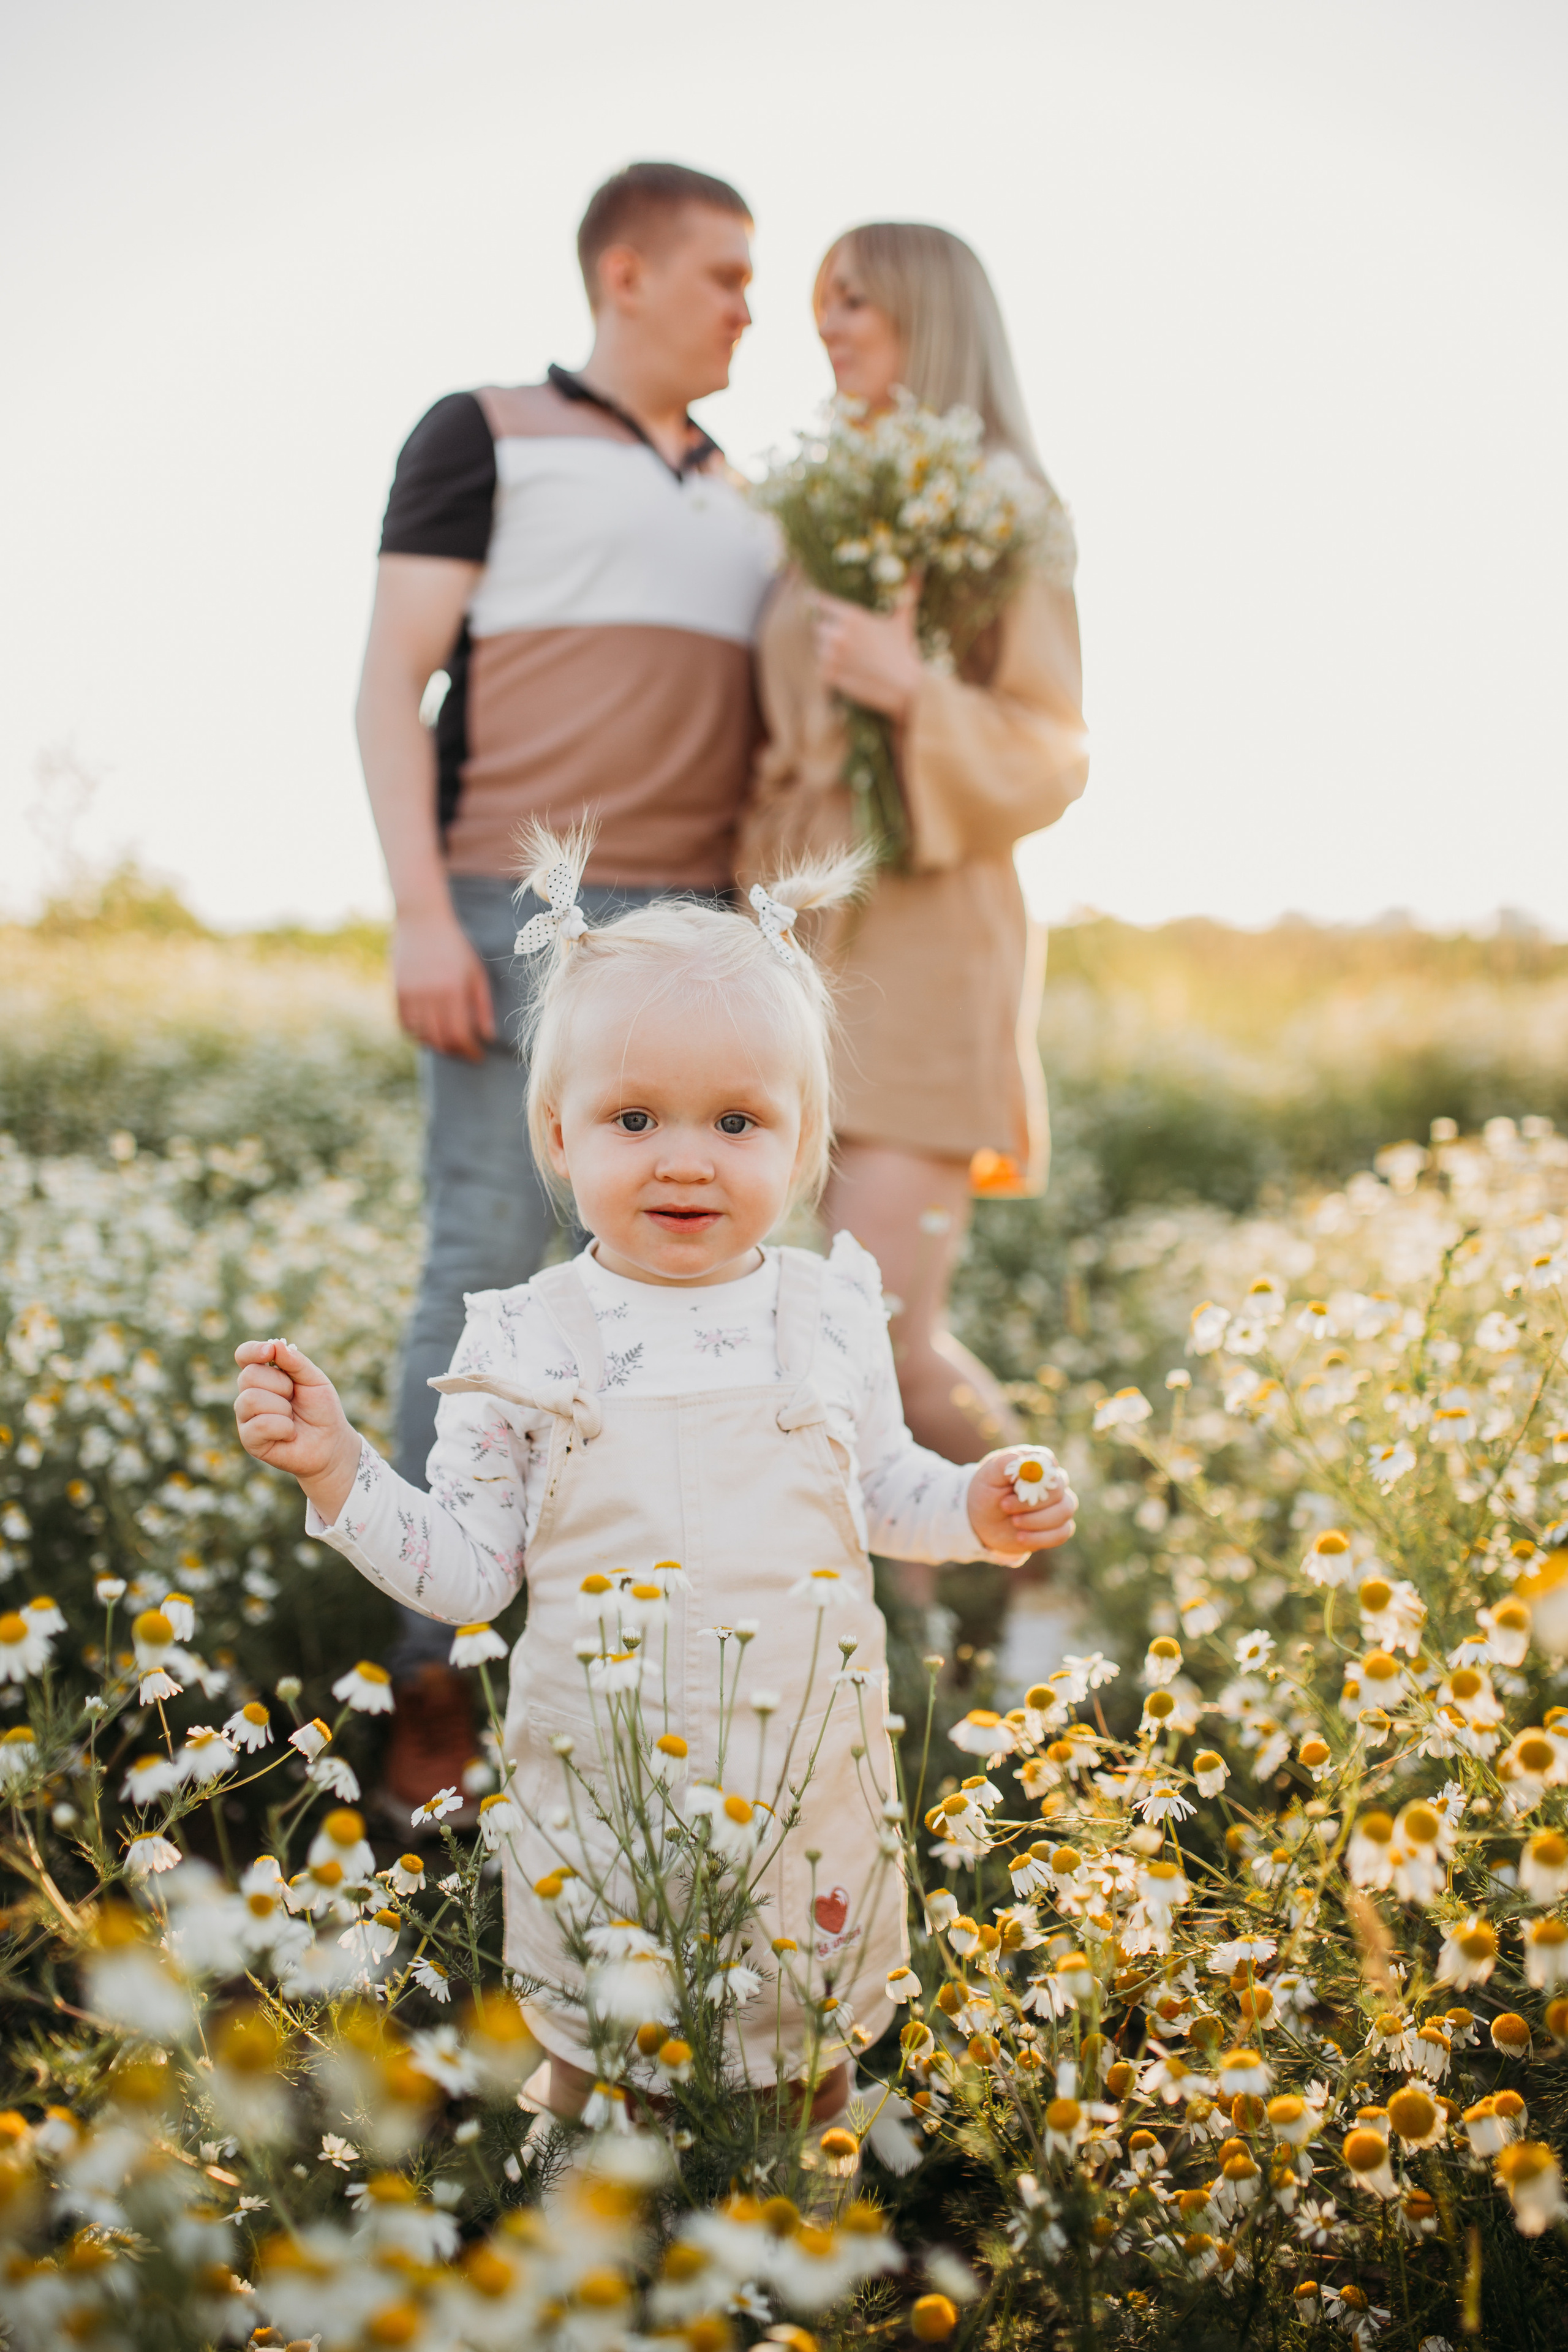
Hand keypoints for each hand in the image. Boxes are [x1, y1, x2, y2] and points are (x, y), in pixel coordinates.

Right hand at [234, 1339, 361, 1521]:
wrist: (331, 1443)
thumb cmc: (321, 1409)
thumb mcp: (314, 1379)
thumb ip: (295, 1362)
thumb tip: (275, 1345)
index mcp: (264, 1375)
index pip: (244, 1355)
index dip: (252, 1351)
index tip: (269, 1351)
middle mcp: (249, 1393)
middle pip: (248, 1375)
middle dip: (280, 1384)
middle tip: (294, 1397)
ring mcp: (246, 1417)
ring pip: (250, 1400)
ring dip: (281, 1407)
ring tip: (292, 1417)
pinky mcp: (250, 1440)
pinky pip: (259, 1425)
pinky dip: (282, 1427)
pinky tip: (289, 1433)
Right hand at [393, 908, 495, 1060]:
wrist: (422, 921)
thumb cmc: (455, 946)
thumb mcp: (476, 971)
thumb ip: (483, 1004)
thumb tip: (488, 1036)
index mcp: (453, 989)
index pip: (460, 1034)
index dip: (470, 1051)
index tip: (478, 1055)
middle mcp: (430, 994)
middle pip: (441, 1039)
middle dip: (455, 1052)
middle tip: (465, 1053)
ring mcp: (410, 993)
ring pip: (422, 1035)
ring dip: (436, 1045)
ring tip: (449, 1044)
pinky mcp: (397, 991)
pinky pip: (405, 1025)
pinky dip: (417, 1035)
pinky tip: (429, 1033)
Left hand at [814, 585, 924, 718]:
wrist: (906, 685)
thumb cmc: (906, 649)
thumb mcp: (904, 619)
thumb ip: (907, 592)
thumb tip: (921, 566)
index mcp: (851, 616)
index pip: (820, 602)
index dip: (816, 602)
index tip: (811, 600)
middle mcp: (837, 634)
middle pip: (818, 626)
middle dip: (828, 631)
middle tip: (845, 640)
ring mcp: (831, 656)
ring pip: (819, 648)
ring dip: (829, 651)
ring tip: (851, 657)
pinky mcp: (830, 675)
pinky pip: (821, 668)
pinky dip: (830, 670)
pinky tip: (848, 670)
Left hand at [965, 1449, 1077, 1559]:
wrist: (984, 1520)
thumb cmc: (988, 1492)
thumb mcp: (988, 1477)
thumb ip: (1004, 1465)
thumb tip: (1020, 1460)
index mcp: (1036, 1463)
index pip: (1048, 1462)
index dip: (1037, 1474)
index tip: (1019, 1484)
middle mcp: (1052, 1482)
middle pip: (1058, 1488)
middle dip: (1032, 1501)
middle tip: (1005, 1505)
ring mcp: (1058, 1505)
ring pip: (1064, 1510)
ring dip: (1037, 1519)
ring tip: (1014, 1521)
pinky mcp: (1058, 1527)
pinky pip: (1062, 1533)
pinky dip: (1041, 1537)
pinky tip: (1021, 1537)